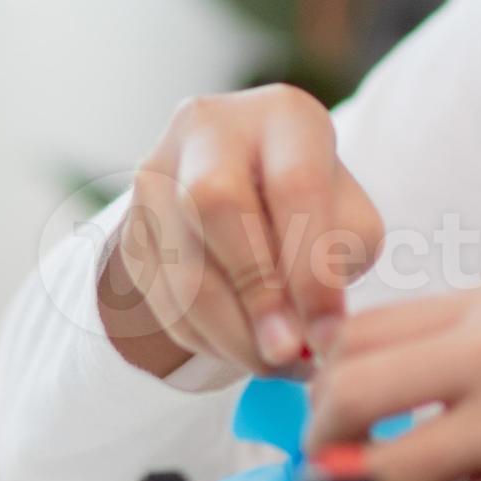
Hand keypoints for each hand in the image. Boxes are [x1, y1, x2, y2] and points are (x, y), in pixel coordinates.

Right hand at [98, 85, 385, 380]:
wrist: (244, 193)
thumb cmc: (313, 208)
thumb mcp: (348, 218)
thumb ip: (339, 262)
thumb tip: (317, 334)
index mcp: (282, 114)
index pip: (294, 183)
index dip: (310, 268)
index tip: (328, 337)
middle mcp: (211, 127)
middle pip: (214, 201)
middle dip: (255, 291)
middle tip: (286, 352)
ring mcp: (159, 173)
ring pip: (180, 261)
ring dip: (231, 332)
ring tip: (274, 365)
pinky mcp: (132, 224)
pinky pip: (161, 296)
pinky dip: (205, 338)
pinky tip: (241, 350)